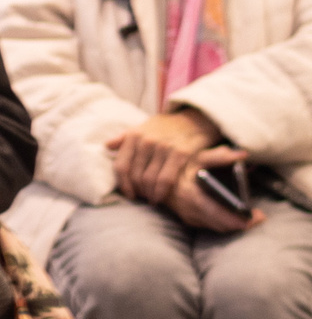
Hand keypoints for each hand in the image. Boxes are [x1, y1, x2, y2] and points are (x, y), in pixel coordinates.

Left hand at [106, 108, 222, 205]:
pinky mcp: (180, 153)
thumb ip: (125, 138)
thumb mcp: (144, 127)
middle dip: (139, 191)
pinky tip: (161, 197)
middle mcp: (146, 141)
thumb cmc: (168, 127)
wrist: (196, 119)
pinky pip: (166, 179)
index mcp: (134, 136)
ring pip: (149, 180)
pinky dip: (161, 192)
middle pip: (135, 176)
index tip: (129, 193)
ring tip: (152, 198)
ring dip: (149, 194)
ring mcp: (163, 147)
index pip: (121, 166)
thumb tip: (107, 146)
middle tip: (144, 197)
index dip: (123, 184)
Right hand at [165, 147, 260, 232]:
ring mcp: (188, 216)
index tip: (256, 217)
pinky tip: (238, 219)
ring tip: (253, 219)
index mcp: (191, 195)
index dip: (237, 218)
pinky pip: (211, 226)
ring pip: (216, 227)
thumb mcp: (199, 157)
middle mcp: (188, 209)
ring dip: (235, 225)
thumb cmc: (184, 165)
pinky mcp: (189, 219)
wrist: (161, 174)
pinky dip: (226, 224)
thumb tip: (242, 154)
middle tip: (260, 218)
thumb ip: (220, 156)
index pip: (217, 212)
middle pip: (220, 224)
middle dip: (241, 224)